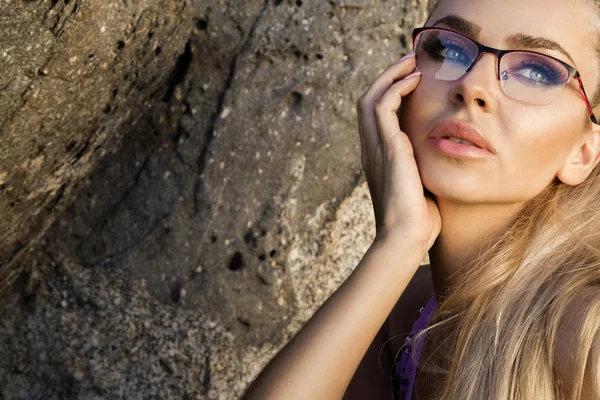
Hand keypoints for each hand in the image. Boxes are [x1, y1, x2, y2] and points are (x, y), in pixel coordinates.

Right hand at [356, 52, 440, 251]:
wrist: (407, 237)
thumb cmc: (418, 219)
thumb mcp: (422, 186)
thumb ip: (424, 167)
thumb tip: (444, 157)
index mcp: (378, 158)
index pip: (375, 116)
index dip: (390, 93)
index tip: (412, 79)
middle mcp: (372, 149)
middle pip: (367, 100)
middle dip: (387, 77)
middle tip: (410, 63)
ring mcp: (376, 148)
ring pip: (370, 97)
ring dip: (390, 76)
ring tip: (412, 63)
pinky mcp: (387, 149)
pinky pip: (383, 106)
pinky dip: (396, 88)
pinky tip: (415, 81)